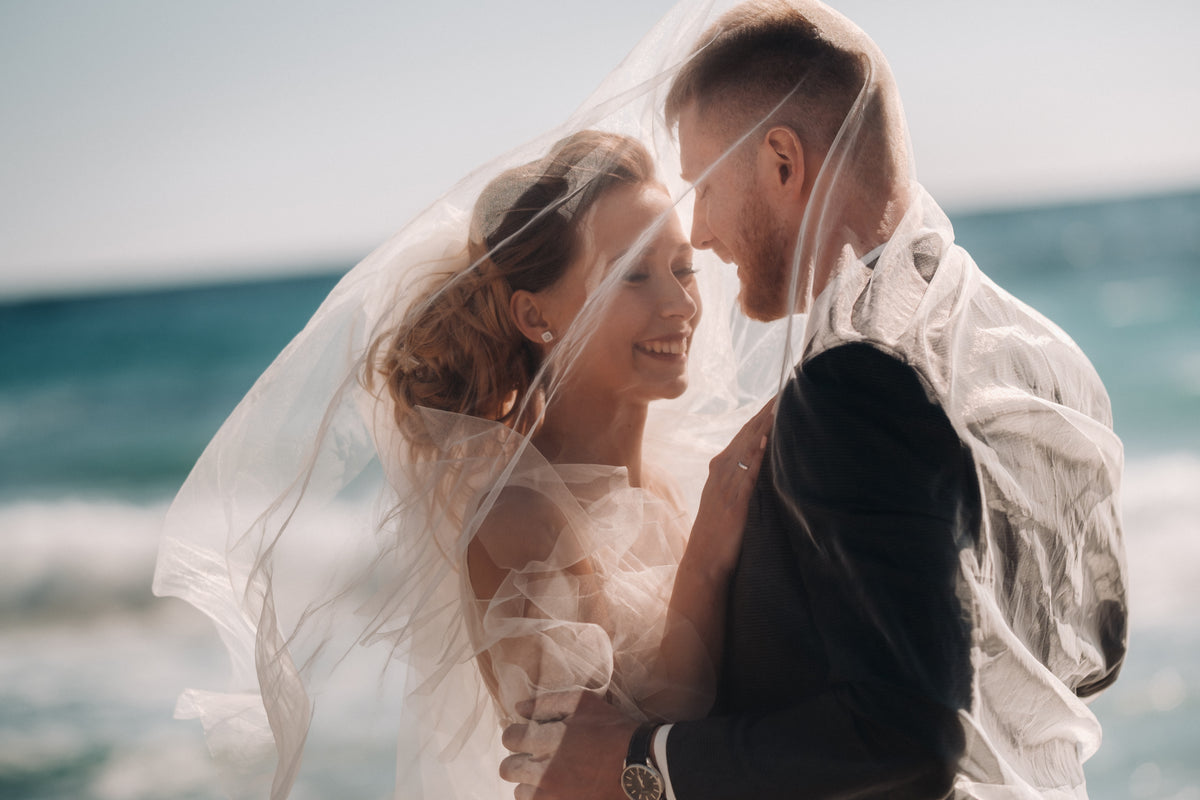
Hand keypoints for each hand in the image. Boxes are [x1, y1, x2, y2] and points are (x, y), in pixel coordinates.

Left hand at [499, 690, 638, 799]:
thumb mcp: (582, 702)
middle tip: (535, 756)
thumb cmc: (611, 728)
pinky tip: (557, 789)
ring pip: (520, 792)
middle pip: (507, 769)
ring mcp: (552, 795)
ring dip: (529, 782)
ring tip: (549, 775)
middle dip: (518, 759)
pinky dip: (543, 797)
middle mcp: (543, 770)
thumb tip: (519, 708)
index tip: (529, 735)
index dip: (518, 734)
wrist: (638, 763)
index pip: (509, 738)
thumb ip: (545, 702)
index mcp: (545, 740)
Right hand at [690, 398, 775, 573]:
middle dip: (766, 411)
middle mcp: (722, 470)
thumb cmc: (718, 532)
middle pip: (747, 434)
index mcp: (721, 468)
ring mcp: (727, 484)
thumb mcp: (725, 498)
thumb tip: (761, 463)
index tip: (778, 396)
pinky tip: (768, 439)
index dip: (761, 414)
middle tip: (786, 388)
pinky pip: (748, 473)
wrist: (704, 560)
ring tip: (781, 404)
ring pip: (748, 447)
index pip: (744, 434)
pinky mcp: (735, 501)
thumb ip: (740, 479)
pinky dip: (758, 454)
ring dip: (765, 425)